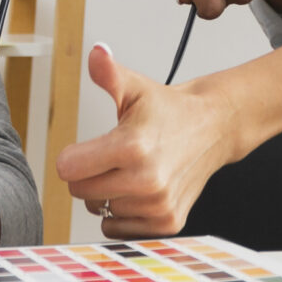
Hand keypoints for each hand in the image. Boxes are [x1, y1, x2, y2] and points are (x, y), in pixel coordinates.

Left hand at [54, 44, 241, 237]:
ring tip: (131, 172)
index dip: (73, 157)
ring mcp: (158, 204)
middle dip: (88, 175)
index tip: (88, 148)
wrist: (213, 129)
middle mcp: (147, 180)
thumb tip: (97, 53)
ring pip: (99, 210)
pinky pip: (118, 228)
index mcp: (132, 147)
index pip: (68, 169)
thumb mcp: (135, 88)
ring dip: (107, 194)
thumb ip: (108, 73)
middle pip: (80, 191)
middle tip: (112, 158)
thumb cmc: (168, 110)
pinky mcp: (168, 222)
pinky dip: (122, 213)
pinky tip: (139, 192)